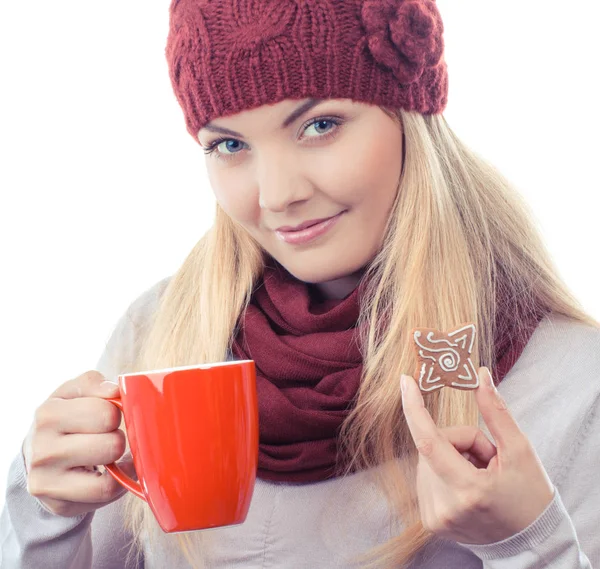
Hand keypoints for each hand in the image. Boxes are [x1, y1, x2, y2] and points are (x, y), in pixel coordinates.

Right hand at [23, 370, 133, 516]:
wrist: (40, 455)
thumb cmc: (67, 418)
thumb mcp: (75, 393)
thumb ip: (95, 384)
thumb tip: (114, 391)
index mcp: (48, 414)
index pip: (107, 412)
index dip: (116, 412)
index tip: (106, 416)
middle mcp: (43, 449)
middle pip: (113, 444)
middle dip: (118, 438)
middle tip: (106, 437)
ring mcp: (47, 480)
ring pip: (110, 473)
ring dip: (118, 461)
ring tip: (106, 453)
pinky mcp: (58, 504)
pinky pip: (106, 493)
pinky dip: (118, 482)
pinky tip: (110, 472)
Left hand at [400, 366, 554, 544]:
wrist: (532, 543)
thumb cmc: (530, 495)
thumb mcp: (520, 450)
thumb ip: (496, 411)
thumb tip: (481, 375)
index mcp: (469, 490)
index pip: (429, 441)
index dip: (414, 408)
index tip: (406, 381)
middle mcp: (445, 507)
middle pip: (434, 446)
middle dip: (459, 441)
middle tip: (488, 459)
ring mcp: (434, 517)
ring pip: (428, 460)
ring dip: (452, 457)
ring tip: (481, 477)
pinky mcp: (430, 521)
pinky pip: (426, 477)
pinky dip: (445, 472)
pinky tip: (469, 488)